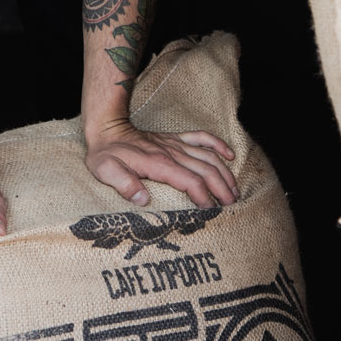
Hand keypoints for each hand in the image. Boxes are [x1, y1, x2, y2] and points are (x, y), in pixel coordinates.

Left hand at [84, 120, 238, 209]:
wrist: (106, 127)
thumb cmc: (106, 153)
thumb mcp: (106, 170)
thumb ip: (124, 184)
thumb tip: (143, 199)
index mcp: (159, 163)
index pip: (190, 181)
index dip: (204, 197)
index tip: (213, 212)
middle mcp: (172, 152)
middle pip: (206, 170)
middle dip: (222, 188)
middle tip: (232, 206)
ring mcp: (175, 144)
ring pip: (208, 156)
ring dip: (224, 172)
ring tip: (235, 191)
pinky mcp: (175, 138)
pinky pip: (201, 137)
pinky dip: (218, 144)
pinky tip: (230, 154)